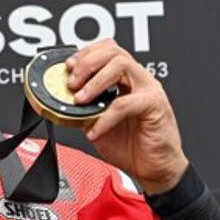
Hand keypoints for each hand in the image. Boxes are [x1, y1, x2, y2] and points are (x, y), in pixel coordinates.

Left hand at [65, 39, 189, 194]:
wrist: (156, 170)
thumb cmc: (133, 146)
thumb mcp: (99, 122)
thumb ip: (86, 108)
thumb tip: (64, 100)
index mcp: (127, 79)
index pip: (108, 49)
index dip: (86, 53)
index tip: (69, 66)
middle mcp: (140, 79)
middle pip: (113, 51)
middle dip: (87, 63)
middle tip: (72, 83)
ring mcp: (149, 89)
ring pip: (121, 66)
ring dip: (95, 81)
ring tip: (80, 100)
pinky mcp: (155, 106)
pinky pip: (125, 103)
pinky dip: (105, 117)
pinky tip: (94, 130)